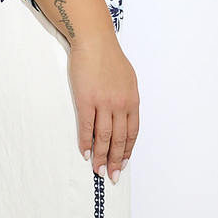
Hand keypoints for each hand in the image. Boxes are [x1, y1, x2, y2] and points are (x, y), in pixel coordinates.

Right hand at [67, 32, 138, 181]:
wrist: (94, 41)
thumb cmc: (109, 57)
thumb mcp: (127, 79)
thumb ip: (126, 98)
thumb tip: (123, 115)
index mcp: (132, 100)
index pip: (132, 133)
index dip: (127, 151)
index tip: (123, 164)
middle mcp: (121, 104)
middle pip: (119, 139)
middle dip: (116, 161)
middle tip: (111, 176)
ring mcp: (104, 103)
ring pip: (104, 137)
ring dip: (101, 157)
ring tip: (98, 170)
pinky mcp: (86, 100)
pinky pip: (87, 127)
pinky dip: (86, 143)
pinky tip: (85, 153)